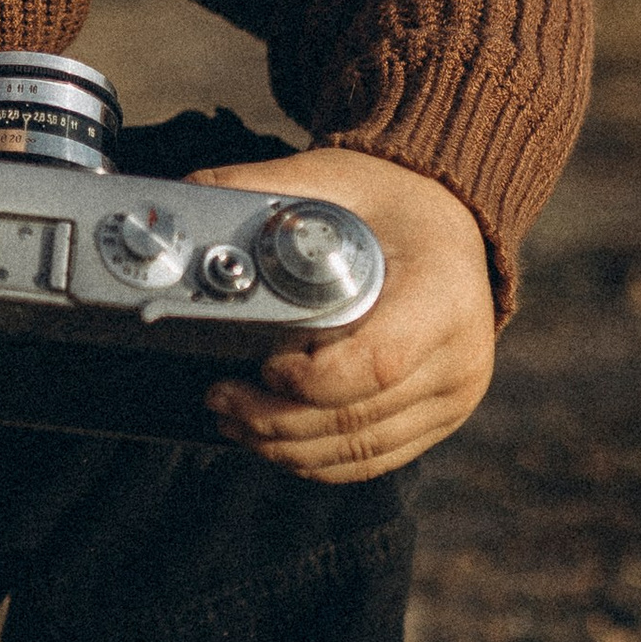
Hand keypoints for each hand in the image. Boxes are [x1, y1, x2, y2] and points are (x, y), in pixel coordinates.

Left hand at [193, 148, 494, 481]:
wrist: (448, 221)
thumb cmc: (386, 201)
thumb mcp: (329, 181)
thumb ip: (259, 191)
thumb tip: (182, 201)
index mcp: (442, 295)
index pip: (375, 364)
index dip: (307, 379)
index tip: (261, 363)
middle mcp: (458, 354)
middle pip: (357, 416)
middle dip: (274, 420)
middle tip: (218, 398)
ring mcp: (452, 395)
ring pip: (359, 449)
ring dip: (286, 447)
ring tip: (232, 421)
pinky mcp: (440, 417)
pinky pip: (373, 459)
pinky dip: (317, 460)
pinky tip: (273, 442)